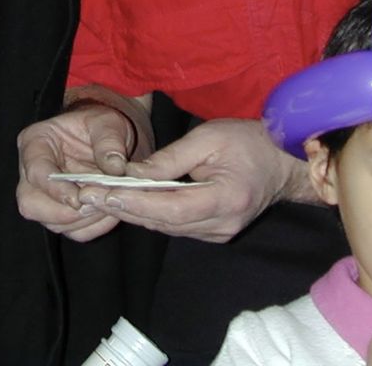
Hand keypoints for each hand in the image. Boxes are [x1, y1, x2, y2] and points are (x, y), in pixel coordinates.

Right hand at [16, 86, 152, 241]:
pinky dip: (93, 227)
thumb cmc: (102, 124)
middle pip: (32, 205)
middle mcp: (34, 173)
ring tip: (110, 206)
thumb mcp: (108, 123)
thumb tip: (115, 168)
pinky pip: (73, 230)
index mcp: (37, 143)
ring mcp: (47, 195)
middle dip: (64, 212)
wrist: (112, 135)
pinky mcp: (64, 210)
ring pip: (52, 222)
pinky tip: (112, 214)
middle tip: (97, 205)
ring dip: (82, 220)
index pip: (36, 172)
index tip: (78, 197)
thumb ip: (110, 142)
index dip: (54, 189)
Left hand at [78, 118, 315, 241]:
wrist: (284, 161)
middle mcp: (222, 224)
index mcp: (226, 198)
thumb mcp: (211, 138)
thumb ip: (171, 158)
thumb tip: (132, 172)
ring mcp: (221, 234)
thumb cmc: (251, 141)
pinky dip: (153, 214)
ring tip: (101, 197)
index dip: (134, 201)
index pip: (171, 207)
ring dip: (135, 212)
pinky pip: (177, 226)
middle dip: (124, 207)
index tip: (101, 192)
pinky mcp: (217, 233)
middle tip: (87, 195)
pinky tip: (133, 201)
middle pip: (163, 222)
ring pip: (167, 227)